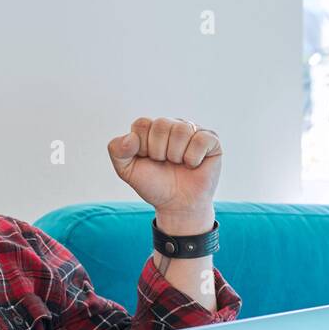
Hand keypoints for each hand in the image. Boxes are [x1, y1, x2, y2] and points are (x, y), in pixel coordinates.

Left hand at [107, 116, 220, 232]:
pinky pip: (201, 139)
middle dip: (159, 152)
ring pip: (182, 130)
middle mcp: (172, 125)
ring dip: (176, 155)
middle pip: (161, 125)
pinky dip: (193, 158)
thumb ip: (117, 151)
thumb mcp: (127, 171)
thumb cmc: (154, 185)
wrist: (176, 205)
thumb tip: (131, 137)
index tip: (147, 160)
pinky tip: (193, 165)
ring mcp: (192, 130)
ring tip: (178, 164)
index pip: (142, 124)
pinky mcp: (211, 140)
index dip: (142, 147)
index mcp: (151, 128)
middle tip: (164, 163)